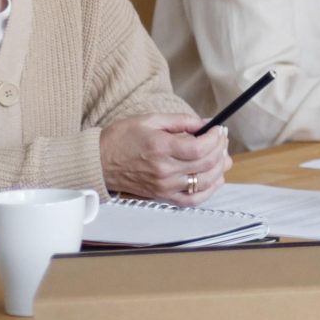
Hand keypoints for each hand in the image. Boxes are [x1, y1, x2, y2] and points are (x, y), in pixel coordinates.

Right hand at [101, 115, 231, 204]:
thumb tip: (206, 123)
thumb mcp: (150, 119)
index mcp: (160, 148)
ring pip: (204, 182)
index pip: (199, 148)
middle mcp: (164, 170)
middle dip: (220, 149)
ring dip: (219, 169)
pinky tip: (214, 179)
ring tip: (221, 156)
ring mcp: (164, 187)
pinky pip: (193, 200)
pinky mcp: (162, 197)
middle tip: (221, 139)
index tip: (218, 129)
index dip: (215, 138)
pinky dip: (209, 191)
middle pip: (206, 164)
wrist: (98, 161)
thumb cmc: (121, 138)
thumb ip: (181, 121)